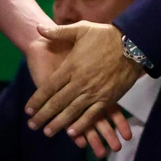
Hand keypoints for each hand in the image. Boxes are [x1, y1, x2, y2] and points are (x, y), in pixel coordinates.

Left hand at [24, 22, 140, 150]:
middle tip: (32, 126)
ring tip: (47, 132)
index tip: (27, 110)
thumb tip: (38, 27)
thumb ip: (58, 32)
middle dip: (43, 115)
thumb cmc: (104, 36)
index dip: (37, 100)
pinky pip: (92, 115)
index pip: (49, 87)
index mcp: (71, 67)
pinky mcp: (107, 98)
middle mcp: (80, 82)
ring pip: (72, 111)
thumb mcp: (80, 29)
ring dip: (59, 123)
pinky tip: (72, 133)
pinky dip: (82, 125)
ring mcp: (94, 92)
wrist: (132, 45)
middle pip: (57, 102)